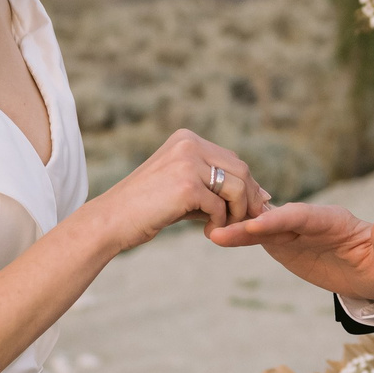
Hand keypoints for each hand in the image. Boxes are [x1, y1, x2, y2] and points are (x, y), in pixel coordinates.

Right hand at [87, 129, 268, 250]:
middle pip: (240, 170)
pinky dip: (219, 223)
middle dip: (247, 199)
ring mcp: (187, 163)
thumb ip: (216, 187)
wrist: (111, 220)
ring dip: (237, 212)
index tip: (249, 208)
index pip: (232, 160)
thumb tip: (262, 194)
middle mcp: (188, 144)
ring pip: (236, 188)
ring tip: (224, 228)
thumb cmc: (147, 208)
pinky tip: (207, 233)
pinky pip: (220, 207)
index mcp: (186, 139)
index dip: (245, 186)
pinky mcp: (187, 186)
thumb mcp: (183, 188)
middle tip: (243, 222)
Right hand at [206, 201, 373, 303]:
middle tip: (222, 228)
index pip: (303, 216)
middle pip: (277, 218)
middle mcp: (310, 221)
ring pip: (264, 227)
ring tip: (213, 235)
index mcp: (333, 219)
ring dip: (240, 230)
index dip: (280, 219)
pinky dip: (241, 238)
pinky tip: (219, 238)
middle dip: (251, 223)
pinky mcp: (286, 245)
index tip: (258, 224)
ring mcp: (295, 232)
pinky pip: (260, 239)